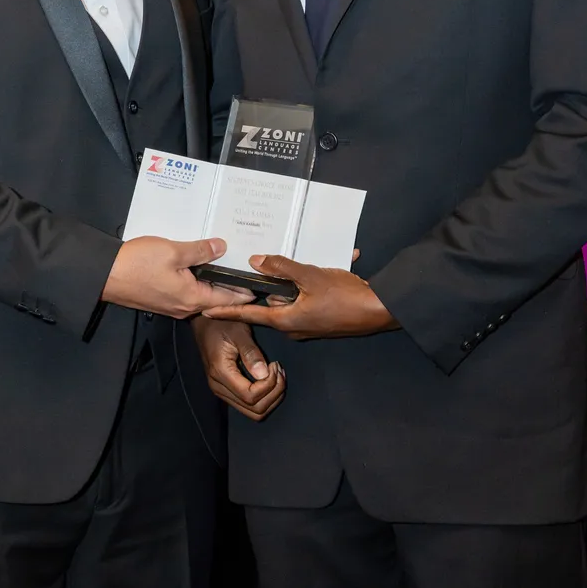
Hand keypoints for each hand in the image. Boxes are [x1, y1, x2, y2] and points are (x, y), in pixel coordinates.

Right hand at [102, 236, 253, 320]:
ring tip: (222, 265)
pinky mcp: (160, 300)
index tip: (259, 285)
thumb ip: (200, 250)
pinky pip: (185, 293)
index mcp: (192, 298)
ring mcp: (170, 306)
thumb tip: (222, 247)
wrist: (105, 275)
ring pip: (199, 295)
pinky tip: (195, 267)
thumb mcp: (174, 251)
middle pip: (214, 298)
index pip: (228, 299)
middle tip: (242, 269)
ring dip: (211, 283)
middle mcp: (183, 307)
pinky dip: (195, 282)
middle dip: (229, 286)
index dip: (245, 291)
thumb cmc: (137, 263)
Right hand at [193, 316, 285, 421]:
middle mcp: (219, 387)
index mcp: (220, 373)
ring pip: (254, 412)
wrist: (205, 324)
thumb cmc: (222, 324)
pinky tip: (270, 380)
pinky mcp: (227, 391)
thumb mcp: (239, 332)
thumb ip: (250, 352)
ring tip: (277, 375)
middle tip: (279, 370)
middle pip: (255, 409)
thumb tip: (264, 374)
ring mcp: (222, 392)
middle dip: (274, 392)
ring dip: (272, 397)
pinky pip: (250, 406)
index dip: (269, 385)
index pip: (250, 396)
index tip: (275, 364)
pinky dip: (265, 397)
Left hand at [203, 253, 396, 340]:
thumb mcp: (311, 276)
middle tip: (269, 268)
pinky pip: (310, 299)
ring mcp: (310, 324)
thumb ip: (282, 268)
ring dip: (299, 281)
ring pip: (293, 298)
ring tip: (309, 264)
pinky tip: (333, 268)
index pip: (248, 315)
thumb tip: (255, 261)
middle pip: (272, 303)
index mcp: (286, 319)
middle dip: (273, 284)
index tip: (205, 311)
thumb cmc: (345, 296)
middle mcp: (294, 326)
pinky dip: (316, 284)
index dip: (226, 311)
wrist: (381, 310)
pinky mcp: (323, 319)